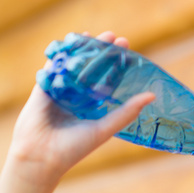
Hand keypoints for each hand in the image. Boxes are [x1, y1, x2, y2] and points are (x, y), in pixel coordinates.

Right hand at [8, 31, 154, 183]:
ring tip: (93, 35)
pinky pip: (52, 68)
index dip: (117, 68)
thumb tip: (152, 95)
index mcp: (93, 109)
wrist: (40, 157)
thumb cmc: (74, 148)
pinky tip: (70, 41)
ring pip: (73, 66)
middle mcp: (78, 100)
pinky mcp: (43, 89)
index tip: (128, 52)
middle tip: (115, 38)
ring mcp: (60, 93)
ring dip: (82, 50)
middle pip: (92, 71)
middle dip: (102, 54)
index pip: (108, 83)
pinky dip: (60, 55)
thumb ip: (127, 112)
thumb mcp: (105, 128)